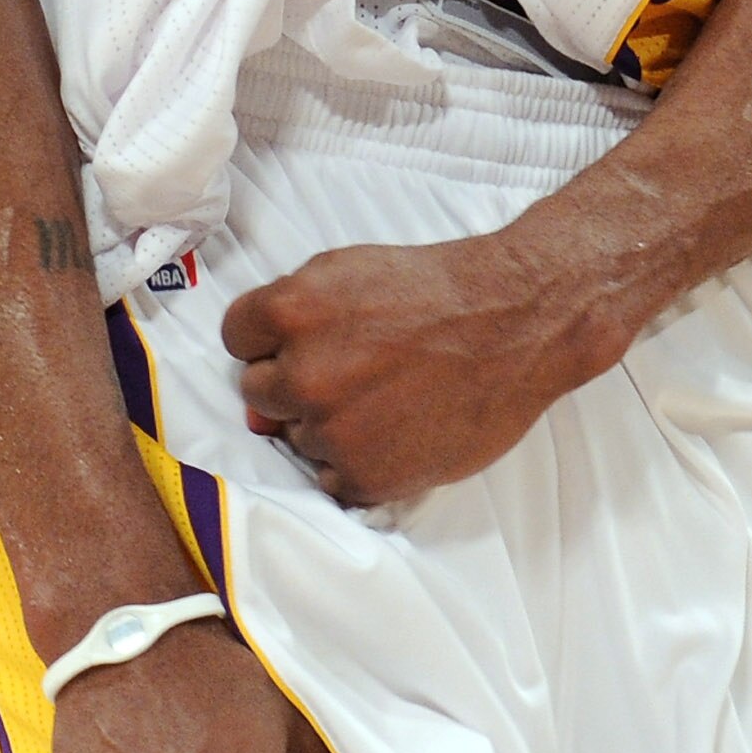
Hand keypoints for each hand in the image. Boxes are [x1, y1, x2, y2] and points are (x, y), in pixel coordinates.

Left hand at [222, 234, 586, 505]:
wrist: (515, 322)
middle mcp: (303, 373)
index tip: (305, 339)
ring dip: (327, 424)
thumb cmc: (436, 291)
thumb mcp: (350, 271)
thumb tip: (257, 399)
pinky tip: (393, 430)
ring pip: (296, 437)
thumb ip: (290, 319)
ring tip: (384, 397)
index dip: (270, 339)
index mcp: (292, 311)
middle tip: (351, 369)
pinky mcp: (364, 476)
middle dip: (294, 383)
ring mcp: (332, 430)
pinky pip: (328, 481)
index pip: (236, 338)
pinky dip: (355, 462)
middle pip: (258, 393)